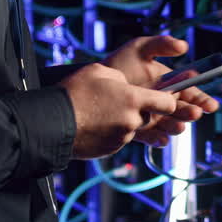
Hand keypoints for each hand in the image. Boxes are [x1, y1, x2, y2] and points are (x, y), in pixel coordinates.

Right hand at [60, 63, 178, 159]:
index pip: (168, 103)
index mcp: (134, 99)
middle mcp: (132, 121)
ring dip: (123, 122)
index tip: (165, 98)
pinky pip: (117, 140)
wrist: (52, 121)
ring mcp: (121, 138)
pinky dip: (111, 133)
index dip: (168, 100)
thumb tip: (127, 84)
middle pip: (148, 117)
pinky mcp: (110, 150)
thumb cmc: (75, 93)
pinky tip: (95, 124)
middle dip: (140, 110)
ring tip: (101, 112)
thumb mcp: (100, 71)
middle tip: (119, 102)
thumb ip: (121, 77)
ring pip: (132, 128)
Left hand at [101, 35, 219, 148]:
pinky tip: (160, 138)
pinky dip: (158, 140)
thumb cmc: (119, 63)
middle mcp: (164, 103)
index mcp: (171, 85)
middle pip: (184, 112)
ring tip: (179, 126)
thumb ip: (162, 44)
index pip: (192, 94)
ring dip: (177, 127)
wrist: (95, 83)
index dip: (203, 100)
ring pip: (171, 126)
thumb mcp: (140, 48)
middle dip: (191, 113)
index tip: (211, 106)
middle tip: (194, 113)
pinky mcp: (139, 130)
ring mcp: (153, 117)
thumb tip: (184, 46)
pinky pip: (152, 138)